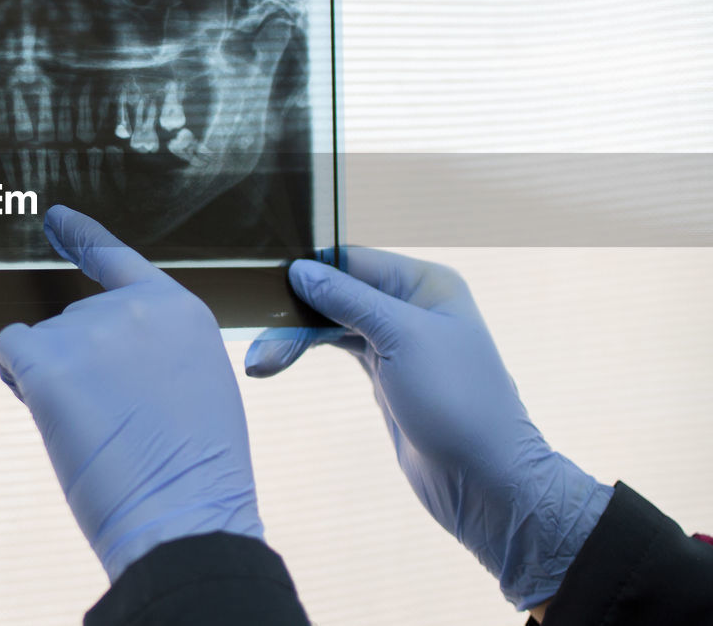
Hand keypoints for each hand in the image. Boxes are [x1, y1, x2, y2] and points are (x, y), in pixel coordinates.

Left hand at [0, 206, 263, 581]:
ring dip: (52, 380)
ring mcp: (90, 330)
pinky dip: (16, 376)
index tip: (56, 217)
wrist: (185, 516)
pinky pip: (10, 349)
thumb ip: (155, 352)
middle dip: (79, 364)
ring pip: (43, 341)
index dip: (82, 238)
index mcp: (180, 310)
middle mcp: (134, 308)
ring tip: (95, 430)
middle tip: (114, 422)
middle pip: (75, 318)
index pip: (119, 260)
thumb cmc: (194, 473)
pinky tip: (45, 407)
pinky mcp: (49, 360)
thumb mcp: (197, 388)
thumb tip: (104, 358)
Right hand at [245, 248, 611, 609]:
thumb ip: (348, 300)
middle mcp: (410, 305)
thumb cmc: (456, 400)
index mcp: (426, 284)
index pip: (353, 260)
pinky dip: (305, 352)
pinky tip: (275, 360)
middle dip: (295, 310)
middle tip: (255, 332)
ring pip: (331, 322)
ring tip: (259, 362)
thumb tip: (300, 269)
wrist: (484, 480)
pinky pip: (335, 347)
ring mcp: (395, 340)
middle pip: (338, 290)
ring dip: (293, 337)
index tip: (263, 280)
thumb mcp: (401, 338)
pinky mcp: (382, 372)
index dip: (310, 268)